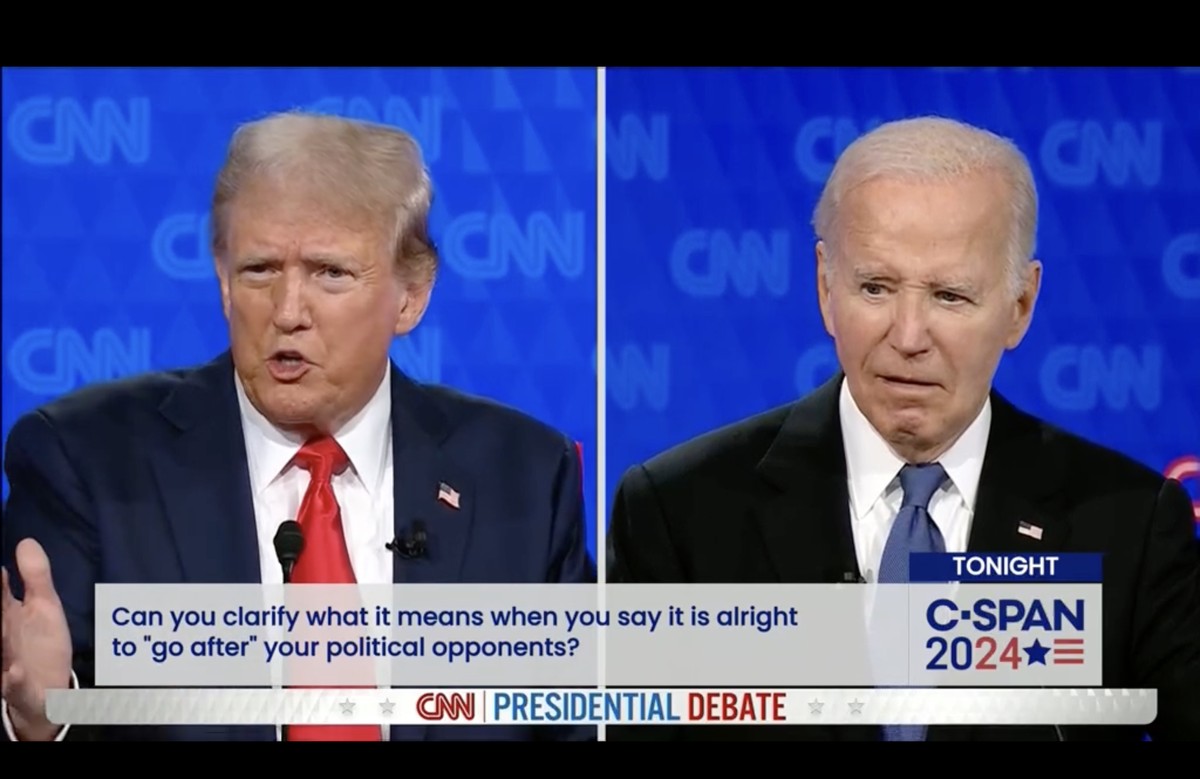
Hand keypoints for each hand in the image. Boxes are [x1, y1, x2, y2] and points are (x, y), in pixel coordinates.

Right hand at [2, 538, 72, 740]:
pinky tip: (15, 671)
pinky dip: (14, 678)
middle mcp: (2, 634)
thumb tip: (25, 541)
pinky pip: (13, 682)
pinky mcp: (17, 685)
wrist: (46, 689)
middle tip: (0, 593)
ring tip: (3, 625)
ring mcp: (6, 659)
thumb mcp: (45, 605)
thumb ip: (35, 575)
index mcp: (7, 613)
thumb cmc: (41, 644)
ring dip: (0, 637)